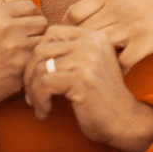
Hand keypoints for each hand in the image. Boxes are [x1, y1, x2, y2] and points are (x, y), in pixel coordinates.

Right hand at [0, 0, 47, 122]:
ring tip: (27, 53)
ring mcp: (16, 49)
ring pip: (43, 41)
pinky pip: (37, 60)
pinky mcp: (20, 69)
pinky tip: (23, 67)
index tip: (29, 22)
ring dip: (37, 47)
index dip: (31, 14)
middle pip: (41, 22)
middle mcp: (7, 28)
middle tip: (31, 39)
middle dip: (38, 30)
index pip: (29, 6)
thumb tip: (10, 8)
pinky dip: (33, 63)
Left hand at [23, 26, 152, 151]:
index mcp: (94, 36)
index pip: (52, 32)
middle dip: (30, 73)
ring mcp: (87, 60)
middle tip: (33, 92)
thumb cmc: (101, 95)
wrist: (123, 119)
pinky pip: (44, 84)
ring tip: (39, 104)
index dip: (38, 54)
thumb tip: (31, 52)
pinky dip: (39, 100)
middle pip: (41, 49)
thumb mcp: (90, 64)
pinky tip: (46, 110)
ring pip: (39, 68)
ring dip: (33, 90)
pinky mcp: (81, 80)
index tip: (39, 74)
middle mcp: (91, 43)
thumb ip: (70, 52)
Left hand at [61, 0, 152, 73]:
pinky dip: (117, 69)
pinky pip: (122, 62)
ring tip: (93, 68)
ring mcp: (131, 27)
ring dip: (95, 59)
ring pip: (100, 47)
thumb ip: (101, 1)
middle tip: (74, 60)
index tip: (68, 40)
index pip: (75, 12)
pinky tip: (117, 72)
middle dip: (77, 47)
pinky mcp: (145, 43)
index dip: (67, 28)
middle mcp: (117, 9)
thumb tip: (74, 12)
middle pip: (84, 32)